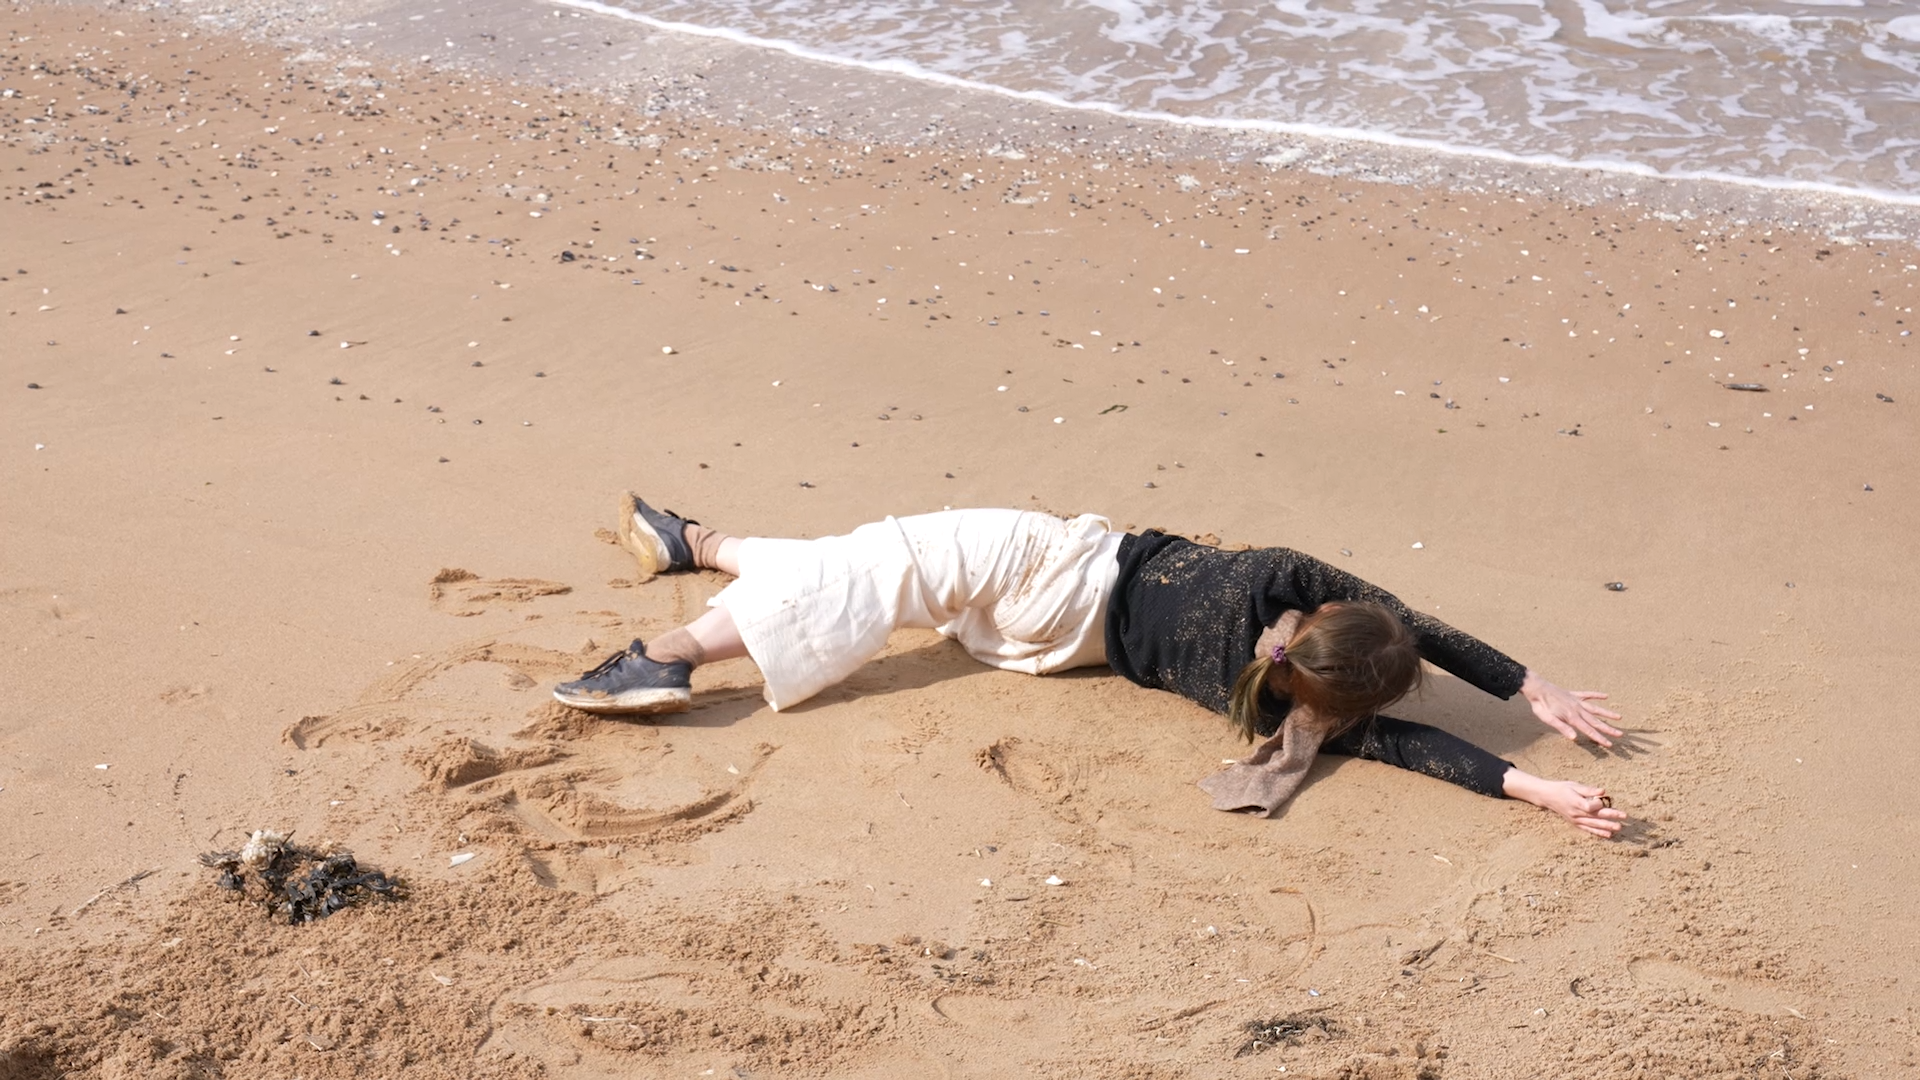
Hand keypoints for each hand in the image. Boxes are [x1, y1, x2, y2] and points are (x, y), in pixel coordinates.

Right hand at [1503, 769, 1627, 838]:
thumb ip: (1589, 790)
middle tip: (1623, 818)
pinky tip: (1608, 834)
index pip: (1591, 806)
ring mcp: (1576, 820)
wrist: (1547, 797)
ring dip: (1606, 826)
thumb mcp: (1574, 785)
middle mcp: (1576, 813)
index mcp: (1576, 802)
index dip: (1599, 803)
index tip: (1603, 798)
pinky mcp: (1575, 823)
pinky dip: (1598, 832)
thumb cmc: (1562, 788)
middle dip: (1610, 817)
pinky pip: (1588, 829)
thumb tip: (1603, 791)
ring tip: (1618, 828)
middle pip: (1595, 816)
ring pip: (1593, 824)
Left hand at [1520, 670, 1622, 747]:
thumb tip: (1574, 738)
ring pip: (1595, 708)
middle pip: (1596, 721)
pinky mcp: (1573, 694)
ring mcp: (1577, 701)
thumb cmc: (1541, 706)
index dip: (1599, 738)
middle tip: (1620, 734)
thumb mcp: (1548, 719)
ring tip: (1619, 717)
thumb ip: (1562, 728)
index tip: (1609, 744)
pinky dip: (1596, 695)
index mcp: (1572, 717)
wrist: (1537, 688)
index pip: (1588, 730)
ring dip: (1607, 713)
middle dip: (1608, 729)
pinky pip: (1587, 694)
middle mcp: (1577, 709)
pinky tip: (1605, 696)